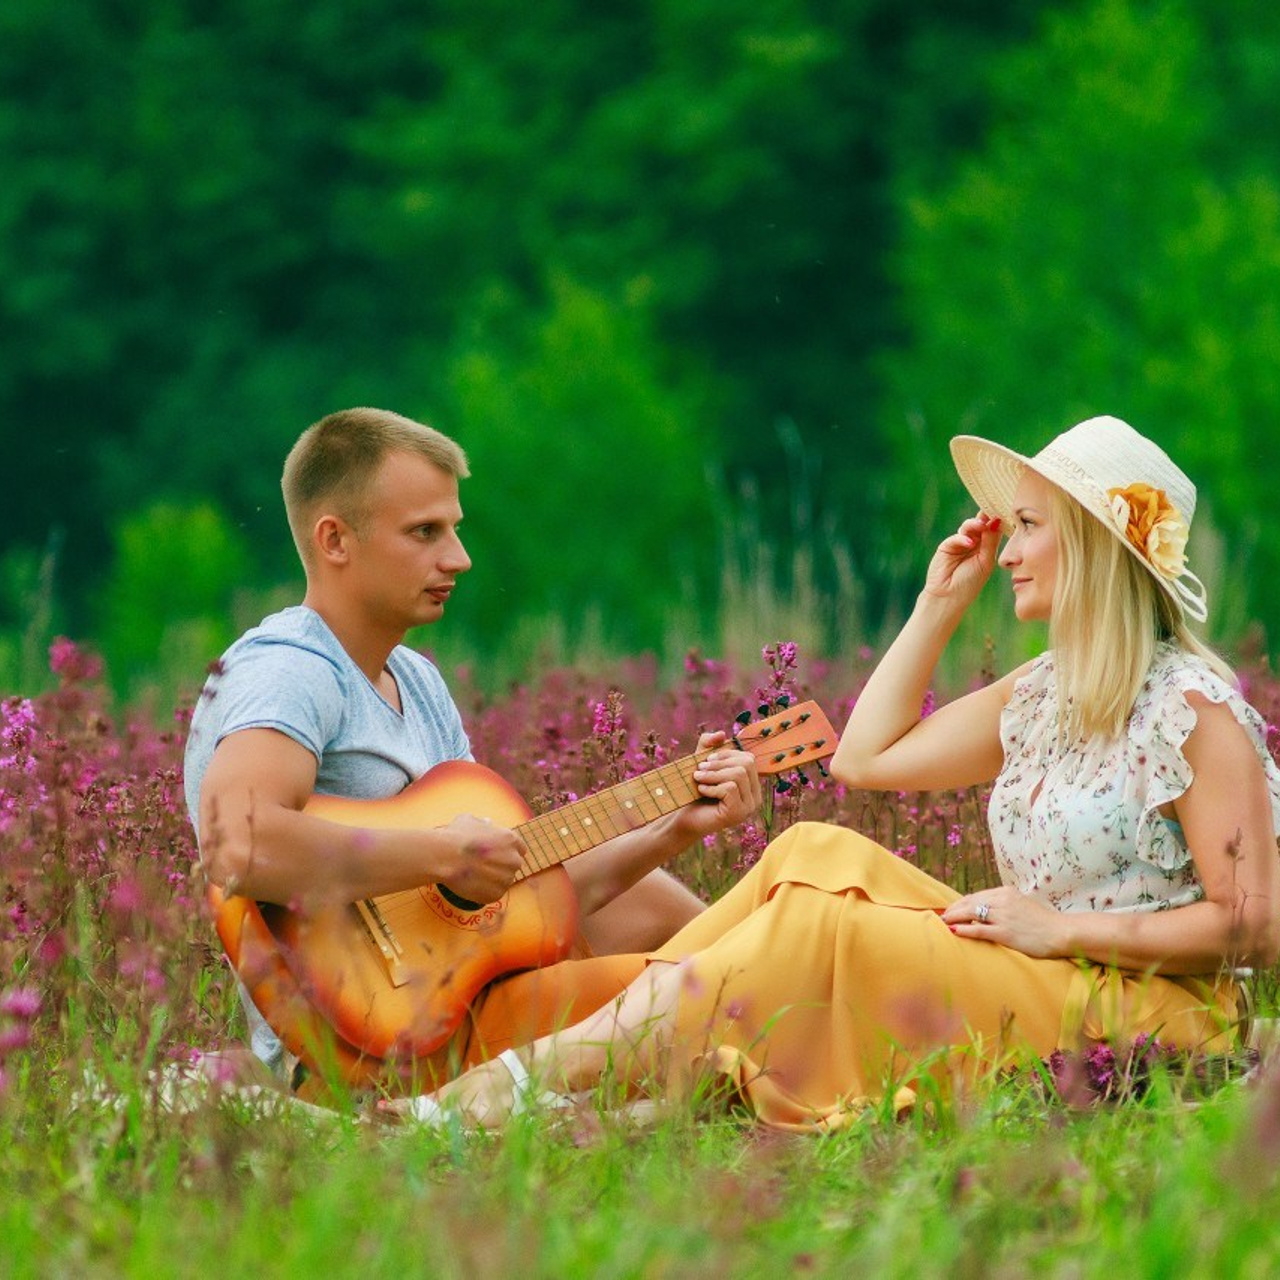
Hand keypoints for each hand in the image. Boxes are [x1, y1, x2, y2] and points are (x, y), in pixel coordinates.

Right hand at [434, 814, 527, 903]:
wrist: (446, 856)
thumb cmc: (457, 835)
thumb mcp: (469, 820)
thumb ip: (482, 823)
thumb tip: (487, 823)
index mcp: (511, 840)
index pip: (520, 848)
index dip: (507, 851)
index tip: (497, 854)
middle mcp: (514, 860)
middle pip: (513, 865)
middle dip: (502, 866)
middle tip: (484, 866)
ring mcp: (506, 878)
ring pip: (504, 881)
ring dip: (494, 880)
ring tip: (475, 877)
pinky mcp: (497, 894)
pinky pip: (494, 893)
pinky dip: (485, 892)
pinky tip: (472, 886)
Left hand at [675, 732, 762, 839]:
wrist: (684, 818)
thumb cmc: (696, 791)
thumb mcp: (702, 763)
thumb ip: (710, 745)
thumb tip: (722, 734)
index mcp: (751, 786)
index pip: (749, 759)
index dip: (728, 754)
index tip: (707, 759)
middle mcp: (755, 797)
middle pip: (746, 765)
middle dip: (720, 763)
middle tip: (700, 768)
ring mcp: (748, 808)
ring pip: (738, 775)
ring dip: (713, 774)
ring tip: (698, 778)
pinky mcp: (737, 814)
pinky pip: (730, 789)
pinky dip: (712, 786)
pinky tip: (701, 790)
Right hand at [922, 512, 1001, 609]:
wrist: (949, 597)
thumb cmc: (970, 583)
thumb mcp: (986, 561)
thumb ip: (990, 541)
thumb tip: (996, 520)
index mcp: (985, 547)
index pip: (993, 529)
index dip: (998, 520)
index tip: (1005, 510)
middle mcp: (972, 543)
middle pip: (980, 524)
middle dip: (986, 517)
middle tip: (992, 511)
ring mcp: (959, 544)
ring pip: (968, 527)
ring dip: (975, 524)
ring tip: (981, 525)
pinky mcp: (946, 547)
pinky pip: (955, 537)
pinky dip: (963, 538)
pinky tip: (970, 543)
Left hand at [942, 885, 1066, 957]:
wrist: (1062, 932)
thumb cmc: (1044, 921)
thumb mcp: (1023, 904)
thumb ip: (1005, 904)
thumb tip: (987, 909)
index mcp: (1006, 892)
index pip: (976, 896)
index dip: (961, 903)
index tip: (951, 909)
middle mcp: (1002, 901)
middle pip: (970, 902)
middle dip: (953, 909)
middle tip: (941, 916)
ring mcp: (1003, 916)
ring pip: (971, 913)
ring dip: (954, 918)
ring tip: (942, 922)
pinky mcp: (1006, 932)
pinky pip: (979, 929)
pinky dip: (964, 929)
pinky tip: (954, 931)